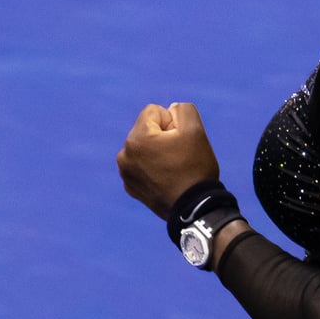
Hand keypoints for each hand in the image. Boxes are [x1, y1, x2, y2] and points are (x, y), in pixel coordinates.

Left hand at [116, 102, 220, 218]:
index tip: (181, 142)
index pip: (155, 112)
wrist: (193, 209)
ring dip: (157, 152)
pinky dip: (153, 169)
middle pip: (148, 130)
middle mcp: (124, 154)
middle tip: (179, 156)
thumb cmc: (194, 168)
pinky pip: (142, 167)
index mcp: (136, 138)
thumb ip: (183, 110)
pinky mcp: (131, 187)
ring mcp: (125, 173)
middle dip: (163, 137)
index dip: (173, 123)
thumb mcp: (195, 130)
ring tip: (173, 169)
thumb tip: (171, 110)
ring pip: (145, 148)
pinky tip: (166, 180)